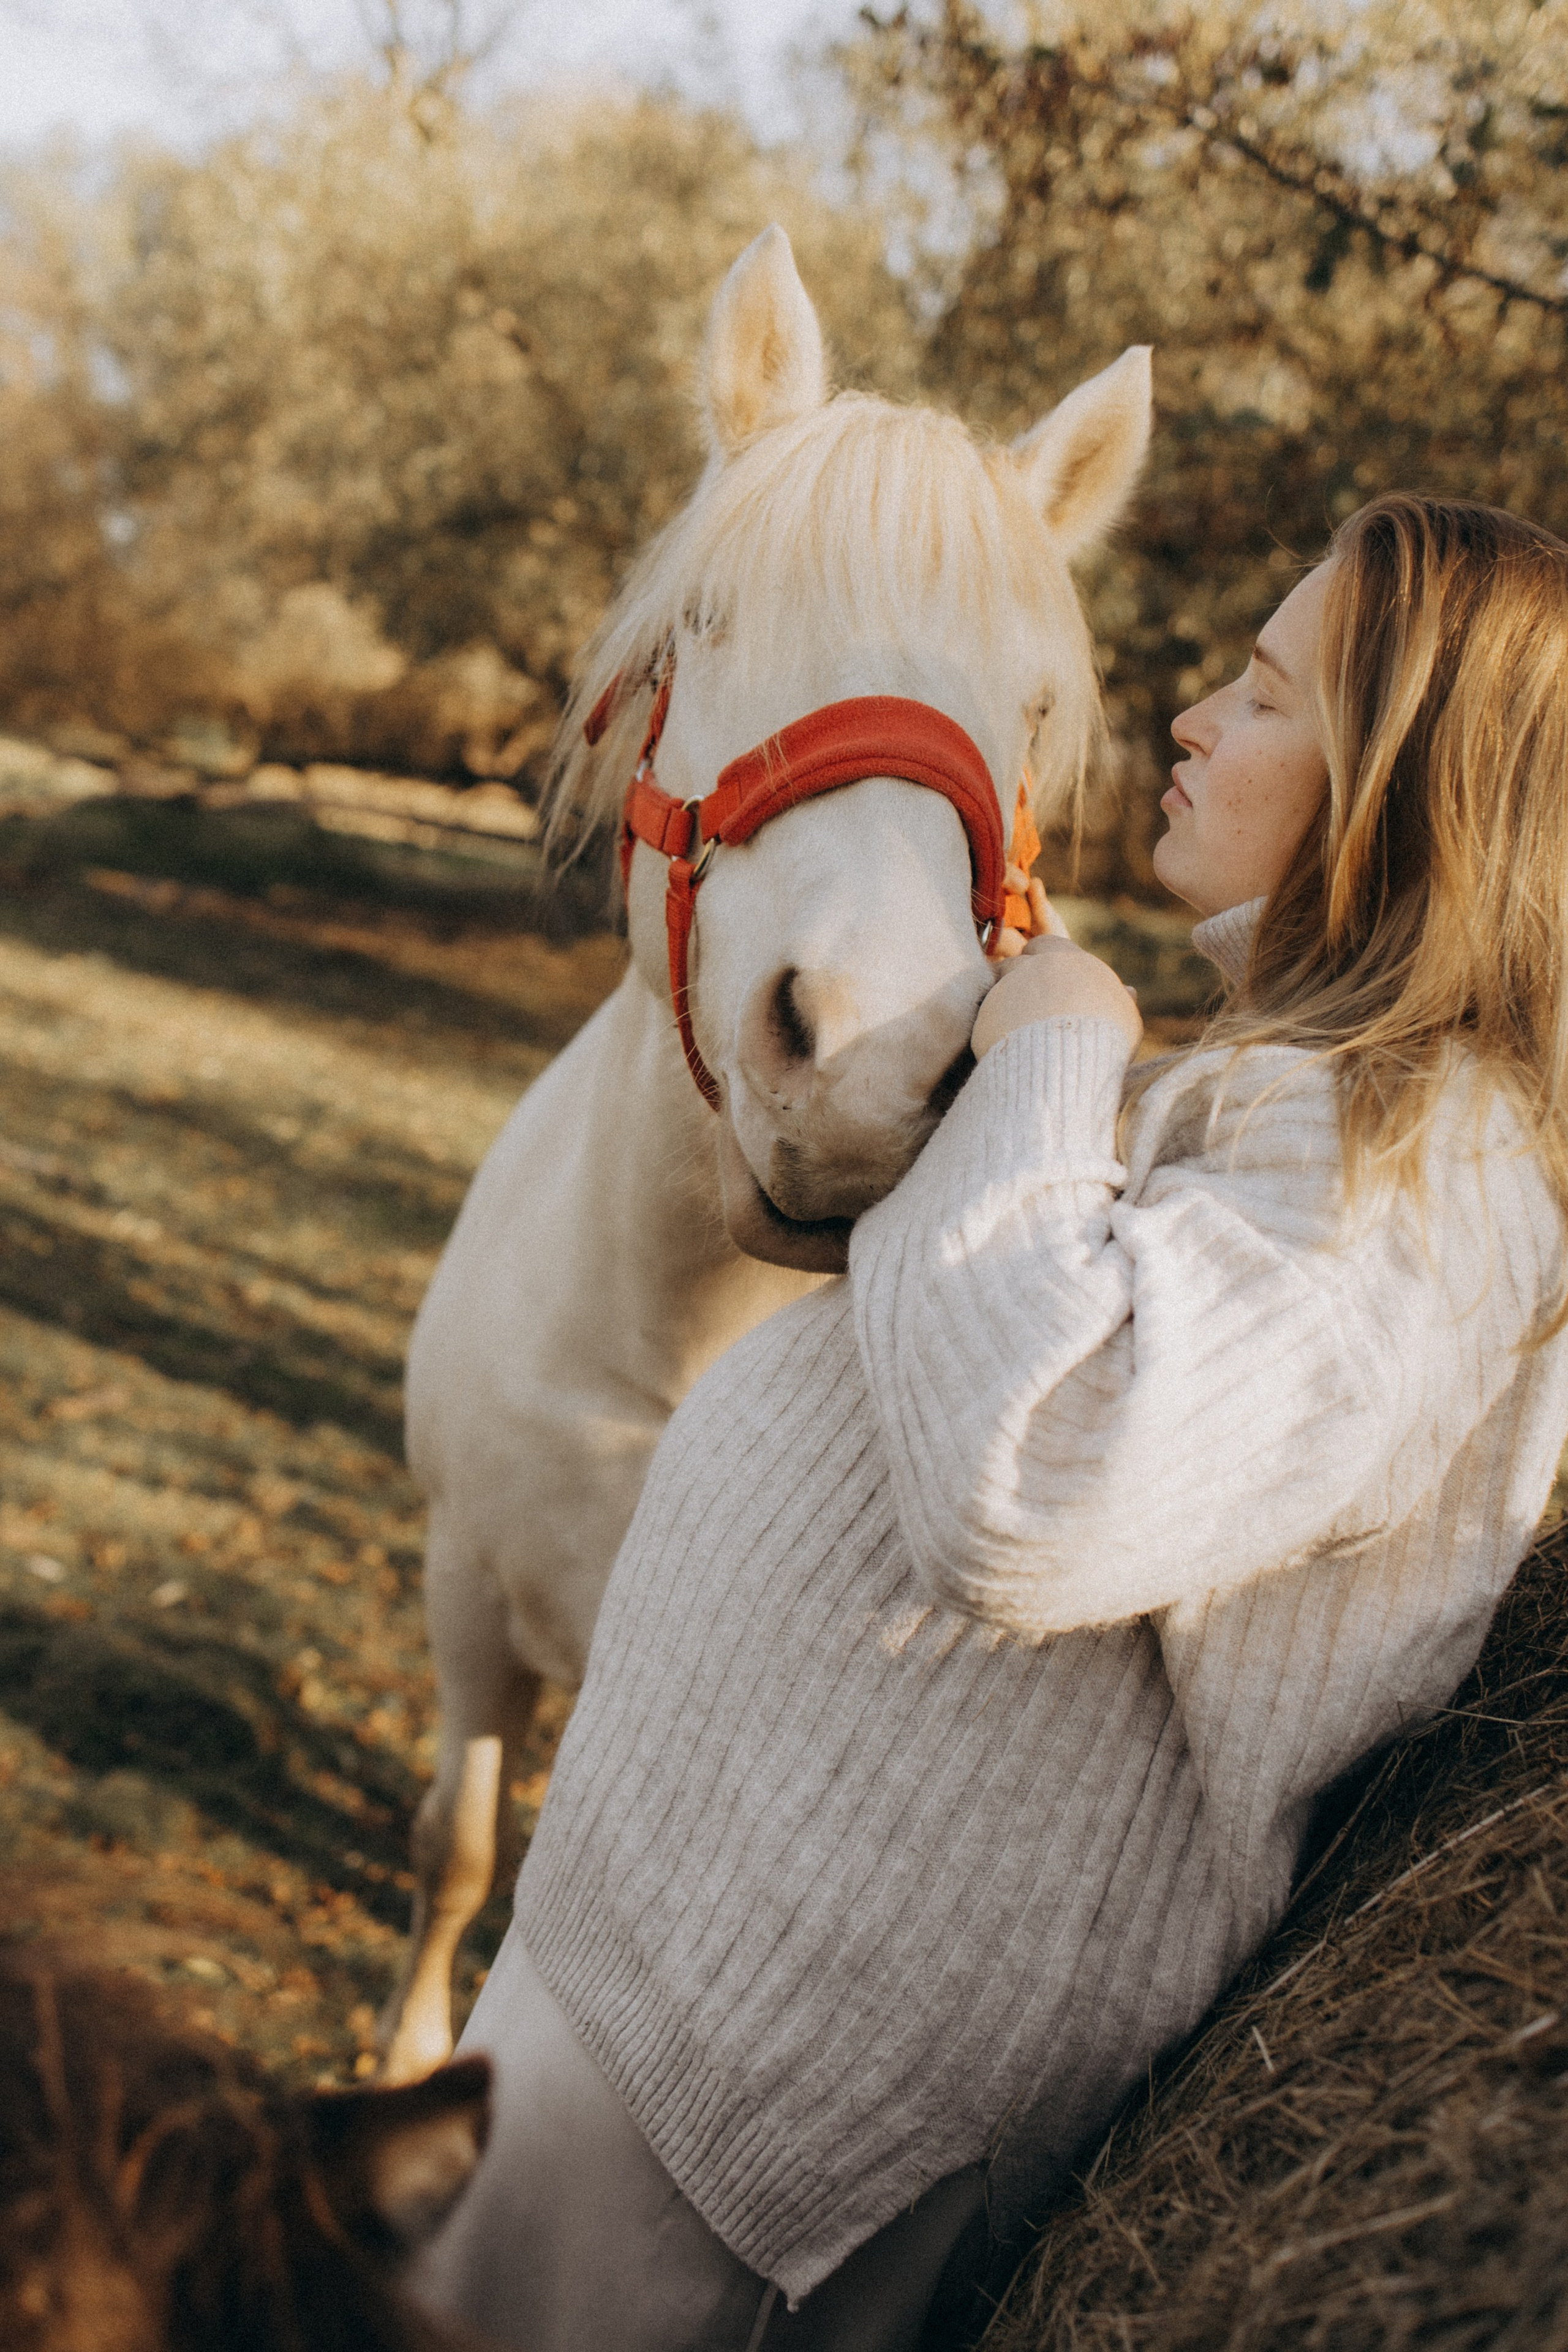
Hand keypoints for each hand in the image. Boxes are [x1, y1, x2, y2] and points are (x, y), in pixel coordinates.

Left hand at [973, 897, 1142, 1059]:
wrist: (1067, 1068)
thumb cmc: (1106, 1042)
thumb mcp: (1125, 1018)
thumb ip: (1121, 1000)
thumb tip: (1128, 991)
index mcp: (1067, 959)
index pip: (1045, 944)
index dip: (1045, 960)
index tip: (1051, 980)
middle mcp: (1031, 967)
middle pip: (1016, 961)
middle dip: (1020, 976)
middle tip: (1030, 1002)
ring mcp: (1004, 990)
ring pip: (997, 985)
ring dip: (1004, 999)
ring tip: (1018, 1025)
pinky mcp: (985, 1016)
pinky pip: (986, 1016)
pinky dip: (994, 1028)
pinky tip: (1008, 1047)